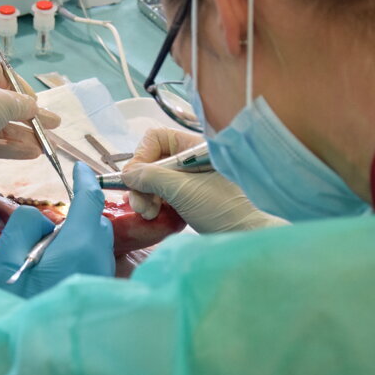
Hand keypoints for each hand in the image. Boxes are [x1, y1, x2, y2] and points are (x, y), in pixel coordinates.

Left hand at [0, 61, 59, 169]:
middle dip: (30, 117)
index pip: (1, 74)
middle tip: (53, 125)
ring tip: (47, 146)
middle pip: (6, 105)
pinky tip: (33, 153)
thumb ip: (23, 104)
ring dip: (25, 136)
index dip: (20, 85)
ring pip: (2, 127)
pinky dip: (13, 147)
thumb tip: (35, 108)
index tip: (35, 99)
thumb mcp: (4, 101)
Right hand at [0, 163, 114, 297]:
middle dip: (76, 217)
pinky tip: (56, 277)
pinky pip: (95, 263)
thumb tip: (41, 222)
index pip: (90, 199)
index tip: (78, 167)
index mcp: (78, 246)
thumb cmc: (14, 310)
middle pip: (95, 222)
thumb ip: (23, 225)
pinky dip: (79, 257)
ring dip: (77, 239)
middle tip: (42, 237)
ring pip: (96, 243)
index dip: (85, 179)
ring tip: (46, 261)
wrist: (31, 366)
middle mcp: (99, 259)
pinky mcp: (102, 293)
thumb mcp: (4, 261)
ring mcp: (104, 278)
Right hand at [120, 127, 286, 232]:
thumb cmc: (225, 209)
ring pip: (153, 180)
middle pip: (151, 160)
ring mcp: (190, 179)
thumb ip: (151, 177)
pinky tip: (156, 216)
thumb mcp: (184, 190)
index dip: (141, 157)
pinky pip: (161, 195)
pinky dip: (154, 205)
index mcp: (194, 146)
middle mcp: (190, 159)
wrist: (248, 236)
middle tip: (141, 207)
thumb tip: (127, 174)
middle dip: (141, 183)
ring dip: (145, 196)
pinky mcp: (189, 198)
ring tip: (149, 214)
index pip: (156, 139)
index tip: (136, 181)